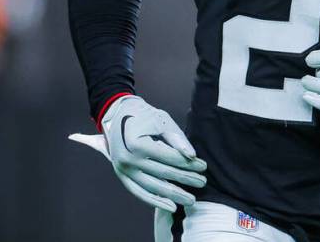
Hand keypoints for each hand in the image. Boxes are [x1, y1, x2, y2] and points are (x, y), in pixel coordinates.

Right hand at [69, 95, 206, 211]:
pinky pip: (139, 192)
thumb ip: (176, 138)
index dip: (188, 163)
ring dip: (173, 194)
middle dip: (185, 178)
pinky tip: (170, 206)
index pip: (168, 157)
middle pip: (162, 173)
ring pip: (152, 186)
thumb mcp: (160, 120)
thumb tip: (192, 156)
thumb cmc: (142, 114)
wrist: (117, 114)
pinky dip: (155, 200)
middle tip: (202, 182)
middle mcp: (128, 159)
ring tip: (190, 200)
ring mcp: (123, 169)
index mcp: (137, 143)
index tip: (203, 166)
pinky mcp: (121, 175)